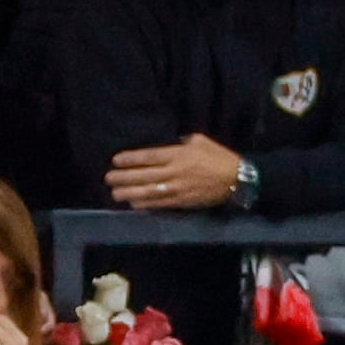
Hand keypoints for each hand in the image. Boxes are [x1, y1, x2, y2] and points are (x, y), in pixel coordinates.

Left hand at [107, 134, 245, 211]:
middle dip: (124, 177)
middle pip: (144, 175)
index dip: (131, 159)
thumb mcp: (200, 140)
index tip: (115, 160)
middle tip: (108, 178)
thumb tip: (169, 145)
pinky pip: (160, 204)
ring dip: (130, 193)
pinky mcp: (182, 202)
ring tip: (115, 193)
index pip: (149, 157)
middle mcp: (174, 172)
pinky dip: (145, 204)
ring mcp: (177, 189)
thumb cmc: (219, 156)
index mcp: (178, 155)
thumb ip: (181, 142)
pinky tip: (133, 204)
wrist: (236, 179)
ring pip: (148, 192)